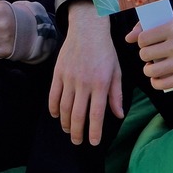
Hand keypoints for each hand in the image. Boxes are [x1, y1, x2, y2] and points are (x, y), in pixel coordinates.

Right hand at [49, 1, 122, 145]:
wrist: (87, 29)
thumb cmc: (105, 51)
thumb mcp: (116, 71)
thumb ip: (116, 95)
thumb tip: (118, 115)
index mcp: (101, 83)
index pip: (96, 114)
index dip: (94, 131)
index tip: (93, 143)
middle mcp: (84, 83)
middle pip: (78, 115)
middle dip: (78, 132)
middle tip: (78, 142)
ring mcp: (69, 78)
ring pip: (64, 108)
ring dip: (66, 123)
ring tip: (69, 131)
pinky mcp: (58, 73)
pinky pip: (53, 96)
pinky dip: (54, 109)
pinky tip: (57, 116)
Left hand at [125, 12, 172, 90]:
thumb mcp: (172, 20)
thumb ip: (148, 26)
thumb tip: (127, 39)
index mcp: (172, 26)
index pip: (142, 38)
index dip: (142, 41)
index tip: (148, 42)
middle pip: (144, 54)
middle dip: (146, 55)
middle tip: (153, 54)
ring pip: (151, 70)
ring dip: (149, 69)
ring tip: (154, 66)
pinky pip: (162, 84)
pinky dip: (156, 82)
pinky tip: (158, 78)